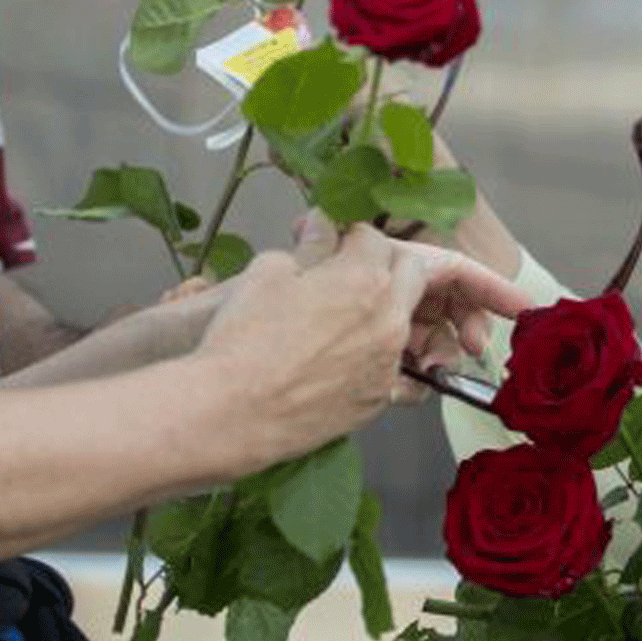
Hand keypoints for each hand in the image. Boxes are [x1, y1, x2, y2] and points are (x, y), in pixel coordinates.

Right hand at [197, 219, 527, 459]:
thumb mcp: (269, 273)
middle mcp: (386, 320)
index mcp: (362, 279)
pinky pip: (402, 375)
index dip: (355, 237)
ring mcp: (385, 366)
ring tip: (382, 315)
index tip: (339, 240)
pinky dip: (393, 361)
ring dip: (401, 316)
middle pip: (414, 278)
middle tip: (373, 271)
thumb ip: (309, 248)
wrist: (228, 413)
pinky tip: (373, 361)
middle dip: (395, 269)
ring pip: (411, 329)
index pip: (375, 240)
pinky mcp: (375, 402)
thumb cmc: (240, 339)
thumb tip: (323, 227)